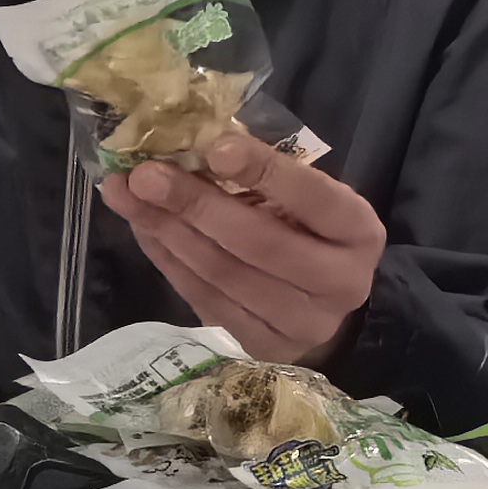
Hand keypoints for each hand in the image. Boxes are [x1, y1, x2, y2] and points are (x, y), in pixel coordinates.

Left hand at [107, 130, 383, 367]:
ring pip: (223, 275)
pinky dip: (167, 260)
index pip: (314, 198)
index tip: (216, 148)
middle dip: (196, 205)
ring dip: (169, 231)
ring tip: (128, 196)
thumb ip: (264, 171)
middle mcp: (339, 283)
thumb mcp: (305, 195)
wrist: (321, 302)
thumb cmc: (309, 229)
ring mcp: (301, 324)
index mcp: (358, 232)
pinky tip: (145, 228)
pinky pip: (204, 299)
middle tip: (146, 175)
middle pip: (260, 243)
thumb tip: (190, 141)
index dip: (265, 172)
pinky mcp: (260, 346)